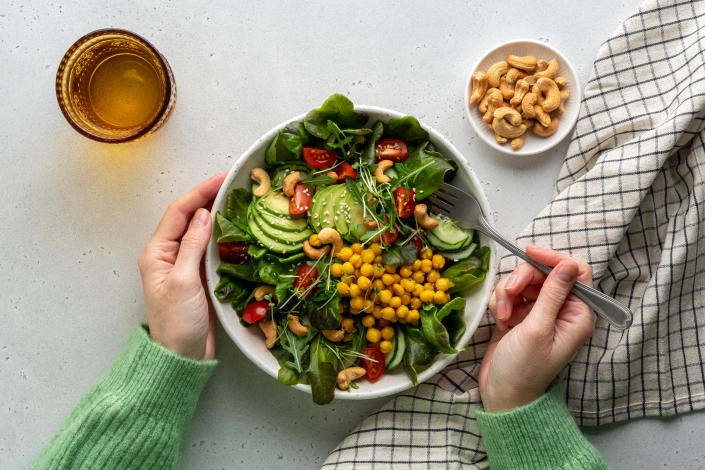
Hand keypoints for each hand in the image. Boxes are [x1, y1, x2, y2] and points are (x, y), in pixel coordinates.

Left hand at [137, 173, 226, 359]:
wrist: (181, 356)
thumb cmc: (176, 323)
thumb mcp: (183, 281)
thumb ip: (192, 246)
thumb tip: (204, 214)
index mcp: (156, 252)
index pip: (179, 212)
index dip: (200, 192)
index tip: (222, 178)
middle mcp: (168, 254)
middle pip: (189, 218)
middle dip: (209, 198)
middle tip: (234, 185)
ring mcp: (183, 265)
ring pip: (201, 231)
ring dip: (217, 215)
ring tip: (238, 201)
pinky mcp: (198, 276)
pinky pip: (210, 248)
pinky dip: (223, 236)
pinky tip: (237, 230)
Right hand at [478, 246, 594, 411]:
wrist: (502, 395)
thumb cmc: (524, 370)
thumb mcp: (538, 329)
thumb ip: (552, 294)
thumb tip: (568, 264)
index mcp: (578, 315)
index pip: (575, 271)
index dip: (553, 259)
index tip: (529, 253)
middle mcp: (561, 310)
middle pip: (544, 273)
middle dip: (522, 279)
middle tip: (510, 294)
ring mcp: (539, 312)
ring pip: (523, 281)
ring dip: (508, 293)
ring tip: (503, 315)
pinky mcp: (520, 315)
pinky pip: (510, 293)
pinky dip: (501, 301)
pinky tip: (499, 319)